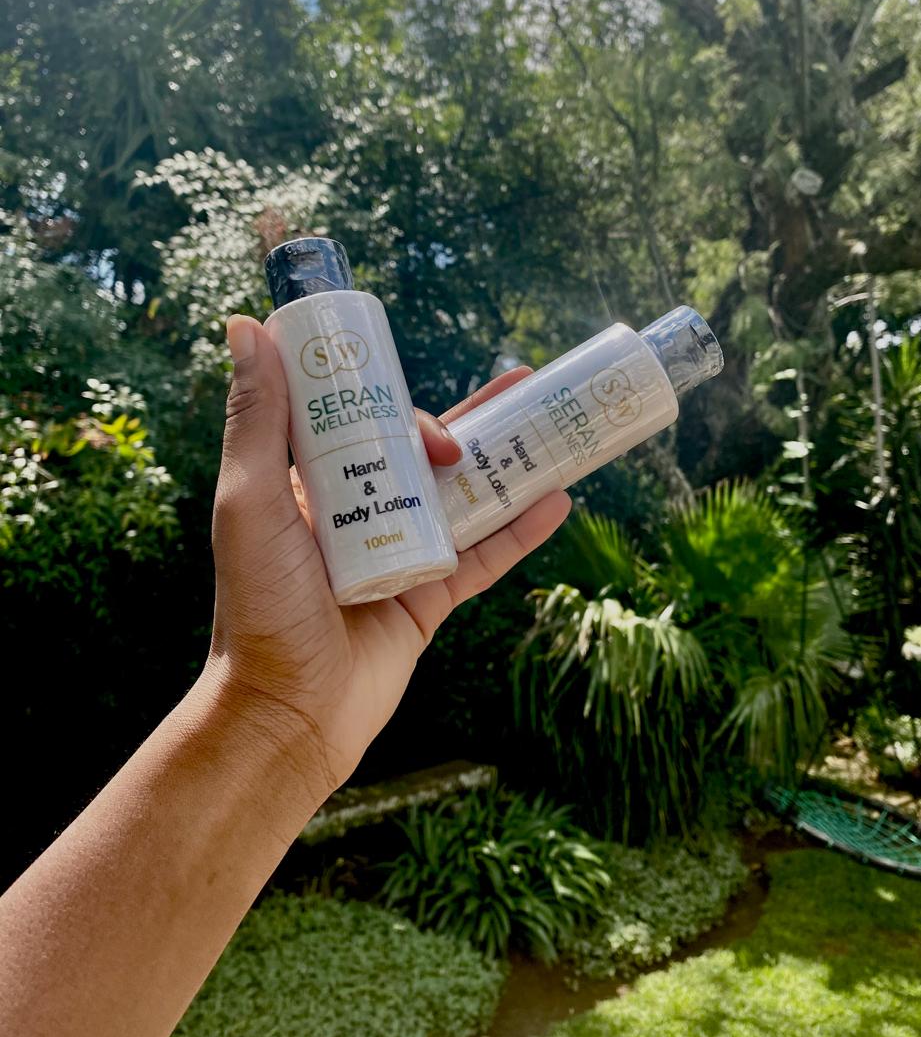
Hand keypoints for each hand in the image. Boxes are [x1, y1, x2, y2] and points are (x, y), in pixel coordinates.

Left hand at [203, 315, 570, 802]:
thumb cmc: (259, 606)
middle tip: (523, 380)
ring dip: (511, 462)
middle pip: (426, 451)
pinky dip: (521, 529)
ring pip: (466, 496)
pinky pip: (484, 556)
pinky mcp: (431, 598)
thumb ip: (256, 420)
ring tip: (557, 427)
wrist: (289, 711)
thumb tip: (246, 324)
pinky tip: (557, 501)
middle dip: (474, 416)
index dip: (396, 389)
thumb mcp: (250, 502)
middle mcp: (359, 513)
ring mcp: (400, 553)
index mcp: (313, 485)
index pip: (363, 417)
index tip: (418, 372)